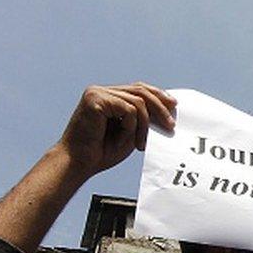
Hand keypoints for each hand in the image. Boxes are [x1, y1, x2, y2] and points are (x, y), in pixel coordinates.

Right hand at [56, 82, 176, 177]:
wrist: (78, 163)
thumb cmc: (101, 152)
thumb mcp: (130, 133)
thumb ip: (143, 120)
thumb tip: (168, 110)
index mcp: (108, 97)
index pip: (138, 89)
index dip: (158, 95)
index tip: (174, 106)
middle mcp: (102, 91)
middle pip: (140, 90)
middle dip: (160, 107)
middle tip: (171, 125)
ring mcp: (97, 93)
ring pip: (137, 102)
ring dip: (144, 125)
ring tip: (141, 144)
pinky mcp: (95, 99)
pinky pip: (128, 109)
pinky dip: (131, 126)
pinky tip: (125, 140)